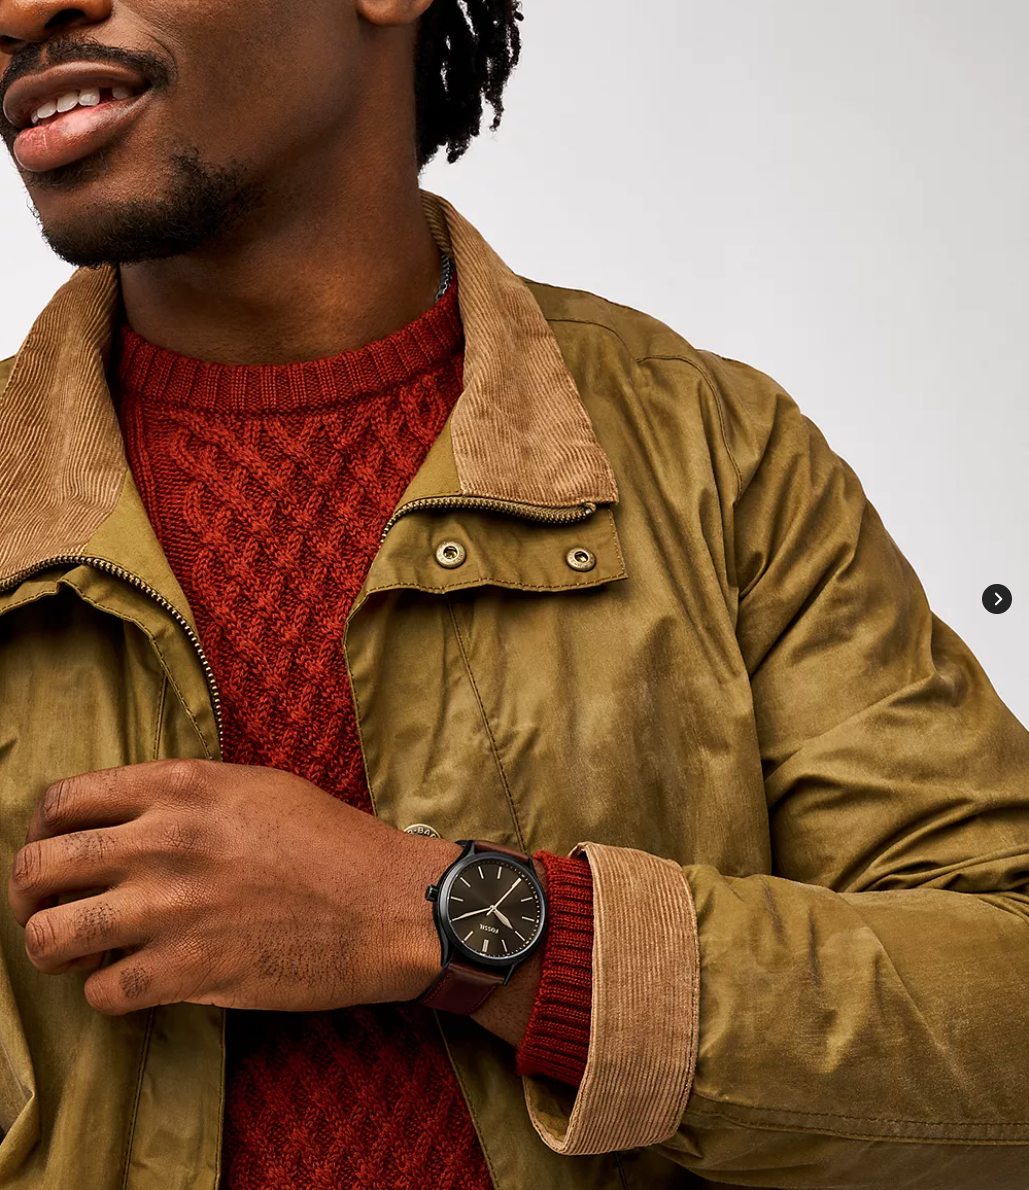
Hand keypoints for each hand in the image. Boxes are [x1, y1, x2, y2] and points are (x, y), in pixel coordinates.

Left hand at [7, 760, 459, 1016]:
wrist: (388, 903)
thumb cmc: (332, 843)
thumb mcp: (257, 787)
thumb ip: (185, 794)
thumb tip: (126, 817)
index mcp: (182, 786)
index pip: (63, 800)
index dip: (44, 829)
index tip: (58, 849)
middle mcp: (164, 841)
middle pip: (36, 868)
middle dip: (30, 895)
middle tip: (53, 907)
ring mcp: (172, 908)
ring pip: (49, 937)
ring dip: (55, 949)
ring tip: (82, 951)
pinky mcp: (189, 971)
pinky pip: (100, 992)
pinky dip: (108, 991)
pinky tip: (136, 981)